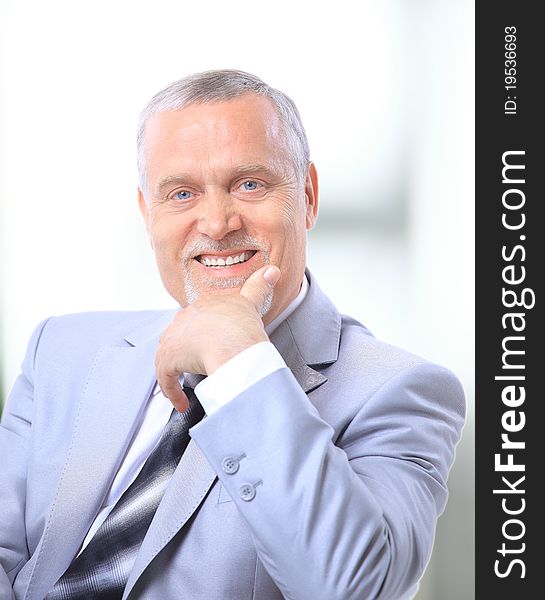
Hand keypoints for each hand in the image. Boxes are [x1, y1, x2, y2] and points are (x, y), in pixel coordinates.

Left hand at [156, 265, 280, 411]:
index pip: (196, 318)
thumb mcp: (251, 304)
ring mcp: (174, 339)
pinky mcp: (168, 361)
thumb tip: (273, 270)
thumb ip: (259, 286)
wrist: (232, 342)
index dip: (201, 332)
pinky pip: (167, 379)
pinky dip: (172, 391)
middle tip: (197, 366)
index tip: (207, 345)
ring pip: (169, 357)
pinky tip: (181, 403)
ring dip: (176, 372)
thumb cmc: (242, 327)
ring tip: (186, 386)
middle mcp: (184, 319)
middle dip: (185, 350)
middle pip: (179, 335)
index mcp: (202, 305)